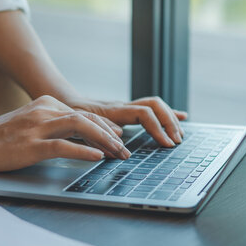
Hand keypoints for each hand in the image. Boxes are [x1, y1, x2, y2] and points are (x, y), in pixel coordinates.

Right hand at [0, 95, 130, 171]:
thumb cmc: (3, 137)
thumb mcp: (33, 124)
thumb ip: (55, 125)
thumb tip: (83, 137)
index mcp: (47, 104)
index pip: (84, 114)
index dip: (105, 126)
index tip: (119, 138)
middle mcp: (45, 111)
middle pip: (87, 118)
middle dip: (110, 134)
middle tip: (124, 149)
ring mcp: (37, 127)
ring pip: (79, 126)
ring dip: (103, 140)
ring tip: (117, 152)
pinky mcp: (30, 145)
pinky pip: (62, 145)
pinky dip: (83, 151)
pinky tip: (97, 157)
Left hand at [67, 96, 187, 146]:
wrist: (64, 102)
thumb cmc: (69, 117)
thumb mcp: (78, 127)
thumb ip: (96, 133)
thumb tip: (118, 141)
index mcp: (113, 110)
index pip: (143, 113)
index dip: (157, 128)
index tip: (165, 143)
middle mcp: (123, 106)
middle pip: (155, 106)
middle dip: (169, 123)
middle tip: (176, 141)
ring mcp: (127, 106)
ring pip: (156, 105)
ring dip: (171, 119)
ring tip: (180, 134)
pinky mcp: (129, 110)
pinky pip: (152, 109)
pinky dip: (168, 114)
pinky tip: (181, 117)